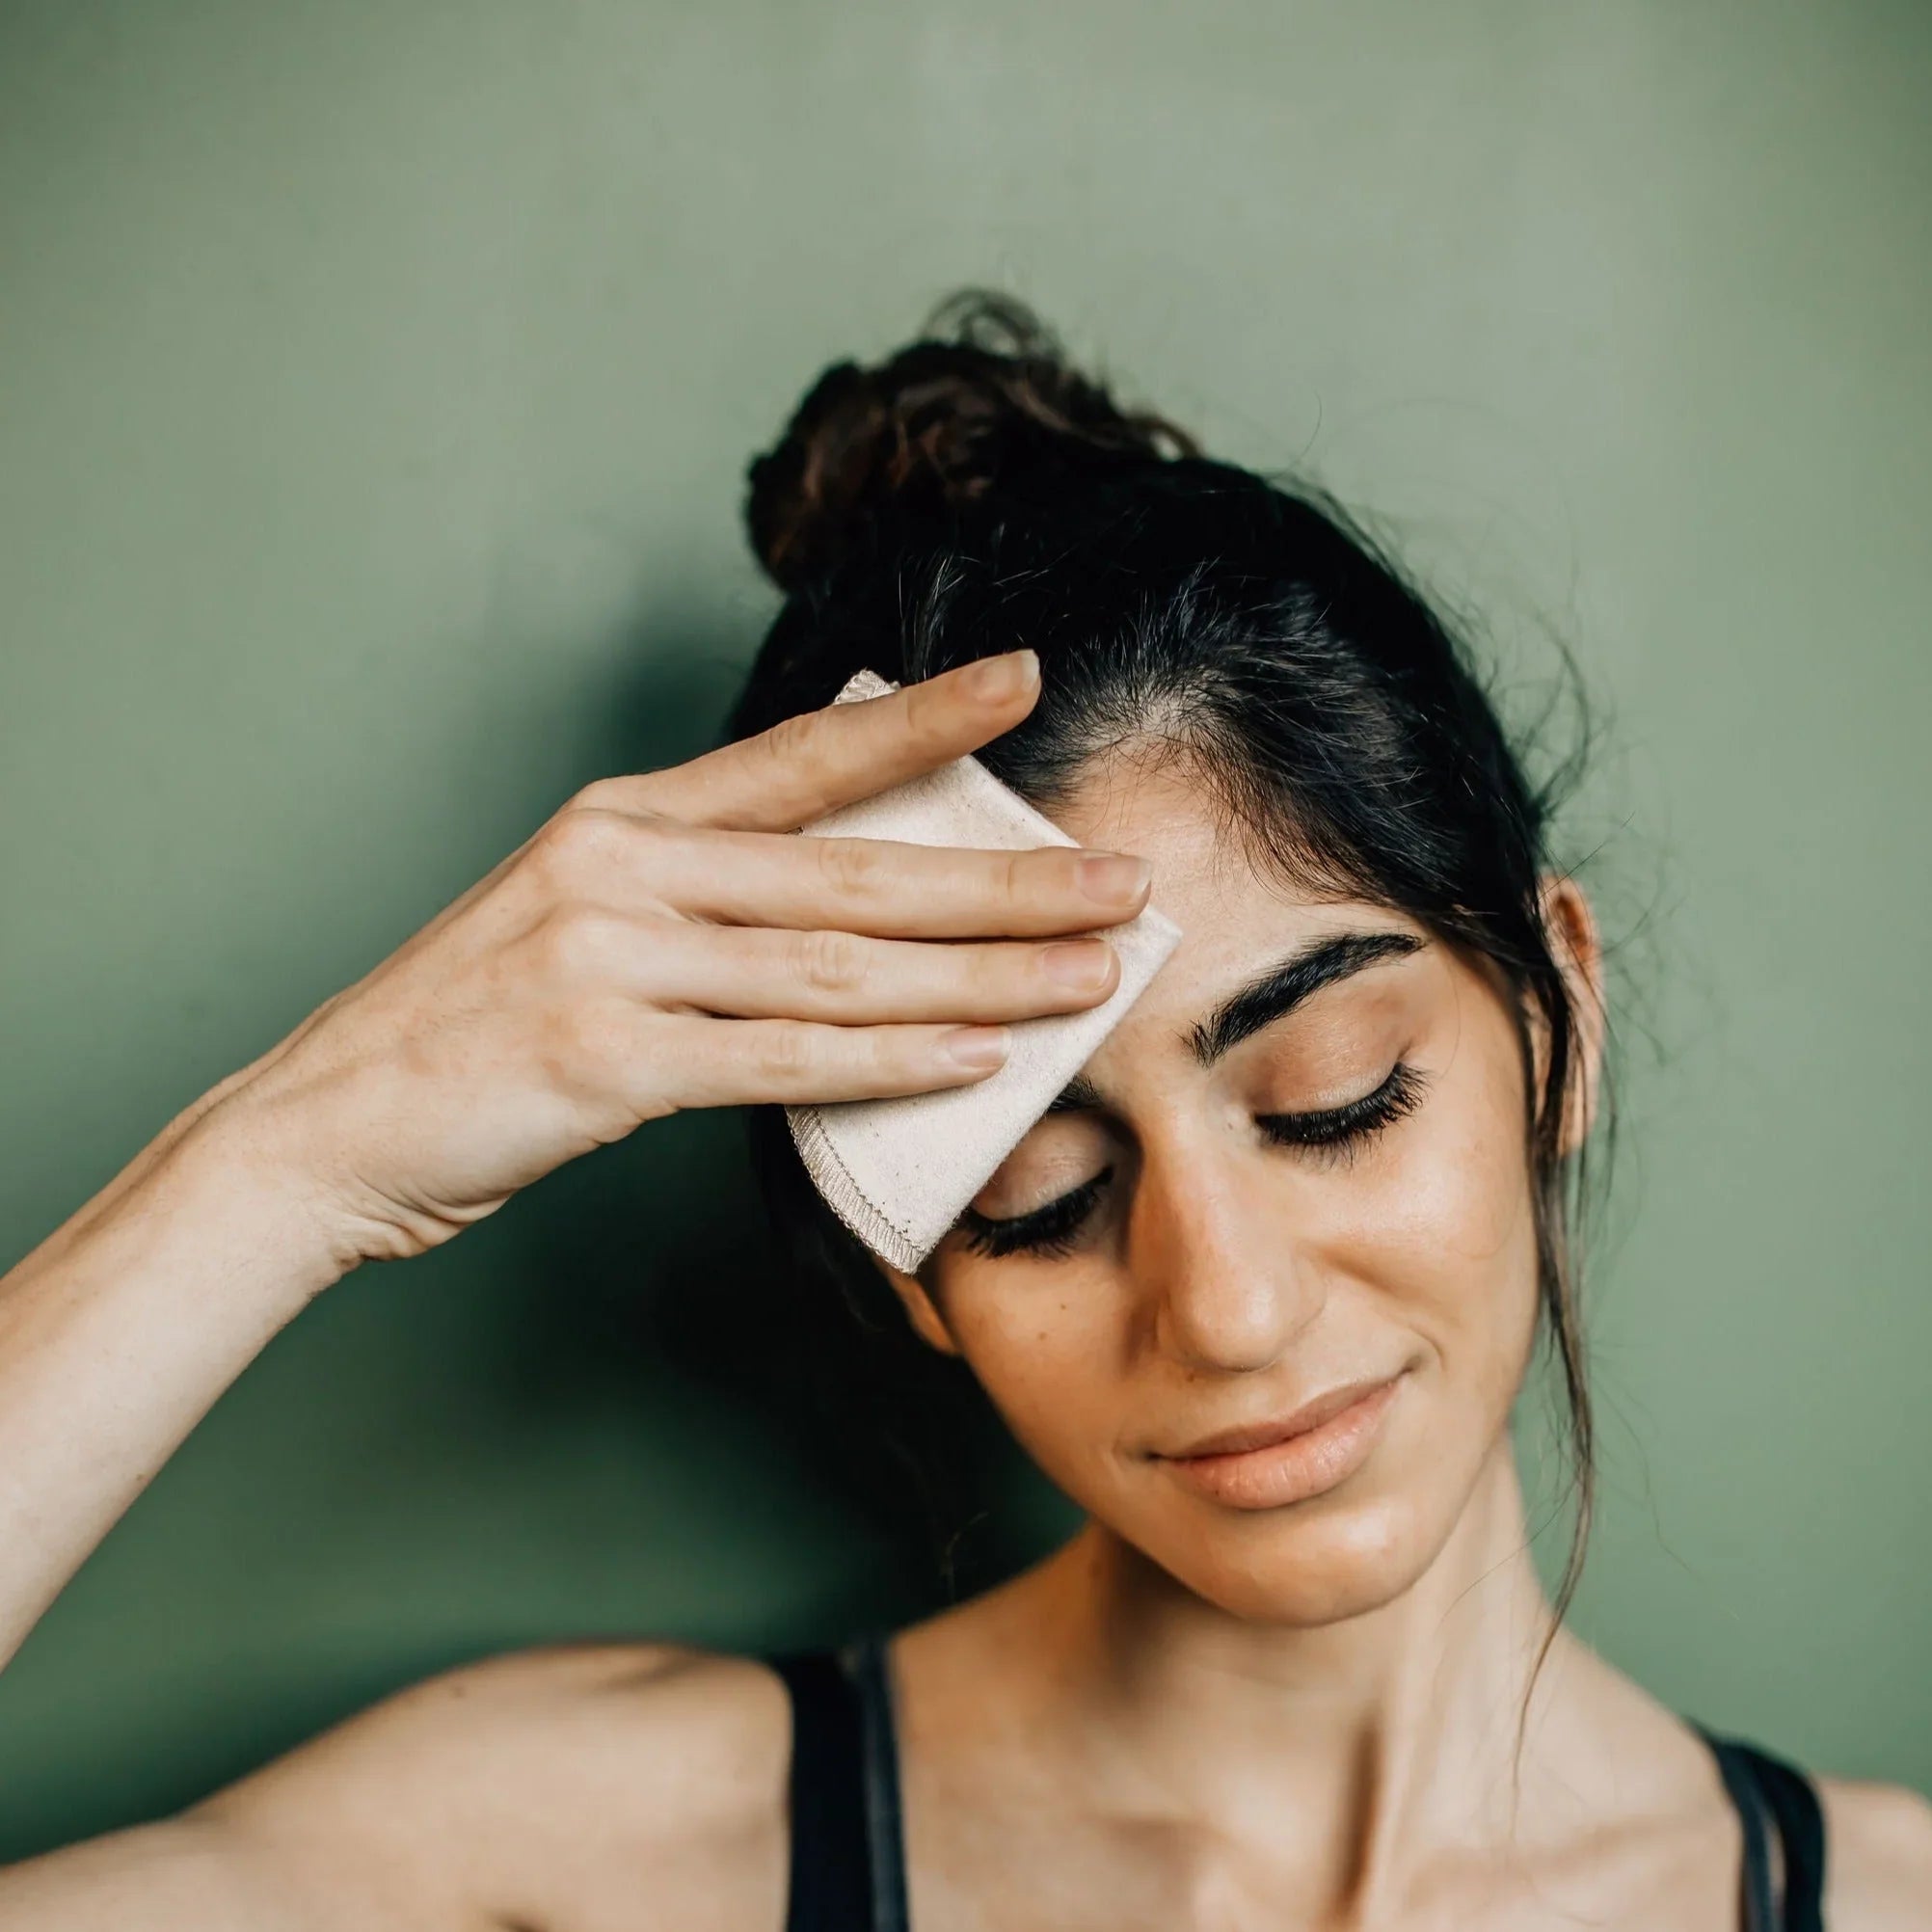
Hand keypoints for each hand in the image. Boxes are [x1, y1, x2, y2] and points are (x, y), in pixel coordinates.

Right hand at [209, 651, 1150, 1268]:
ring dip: (983, 977)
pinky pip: (781, 1062)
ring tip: (1092, 976)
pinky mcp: (604, 1059)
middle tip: (1123, 881)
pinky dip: (890, 1065)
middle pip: (855, 871)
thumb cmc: (465, 1029)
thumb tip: (847, 921)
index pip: (802, 758)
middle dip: (1005, 879)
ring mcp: (611, 958)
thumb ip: (699, 905)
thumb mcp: (574, 922)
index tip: (1023, 682)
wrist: (324, 1126)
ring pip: (840, 968)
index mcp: (623, 822)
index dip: (920, 720)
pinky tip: (980, 1060)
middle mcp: (623, 868)